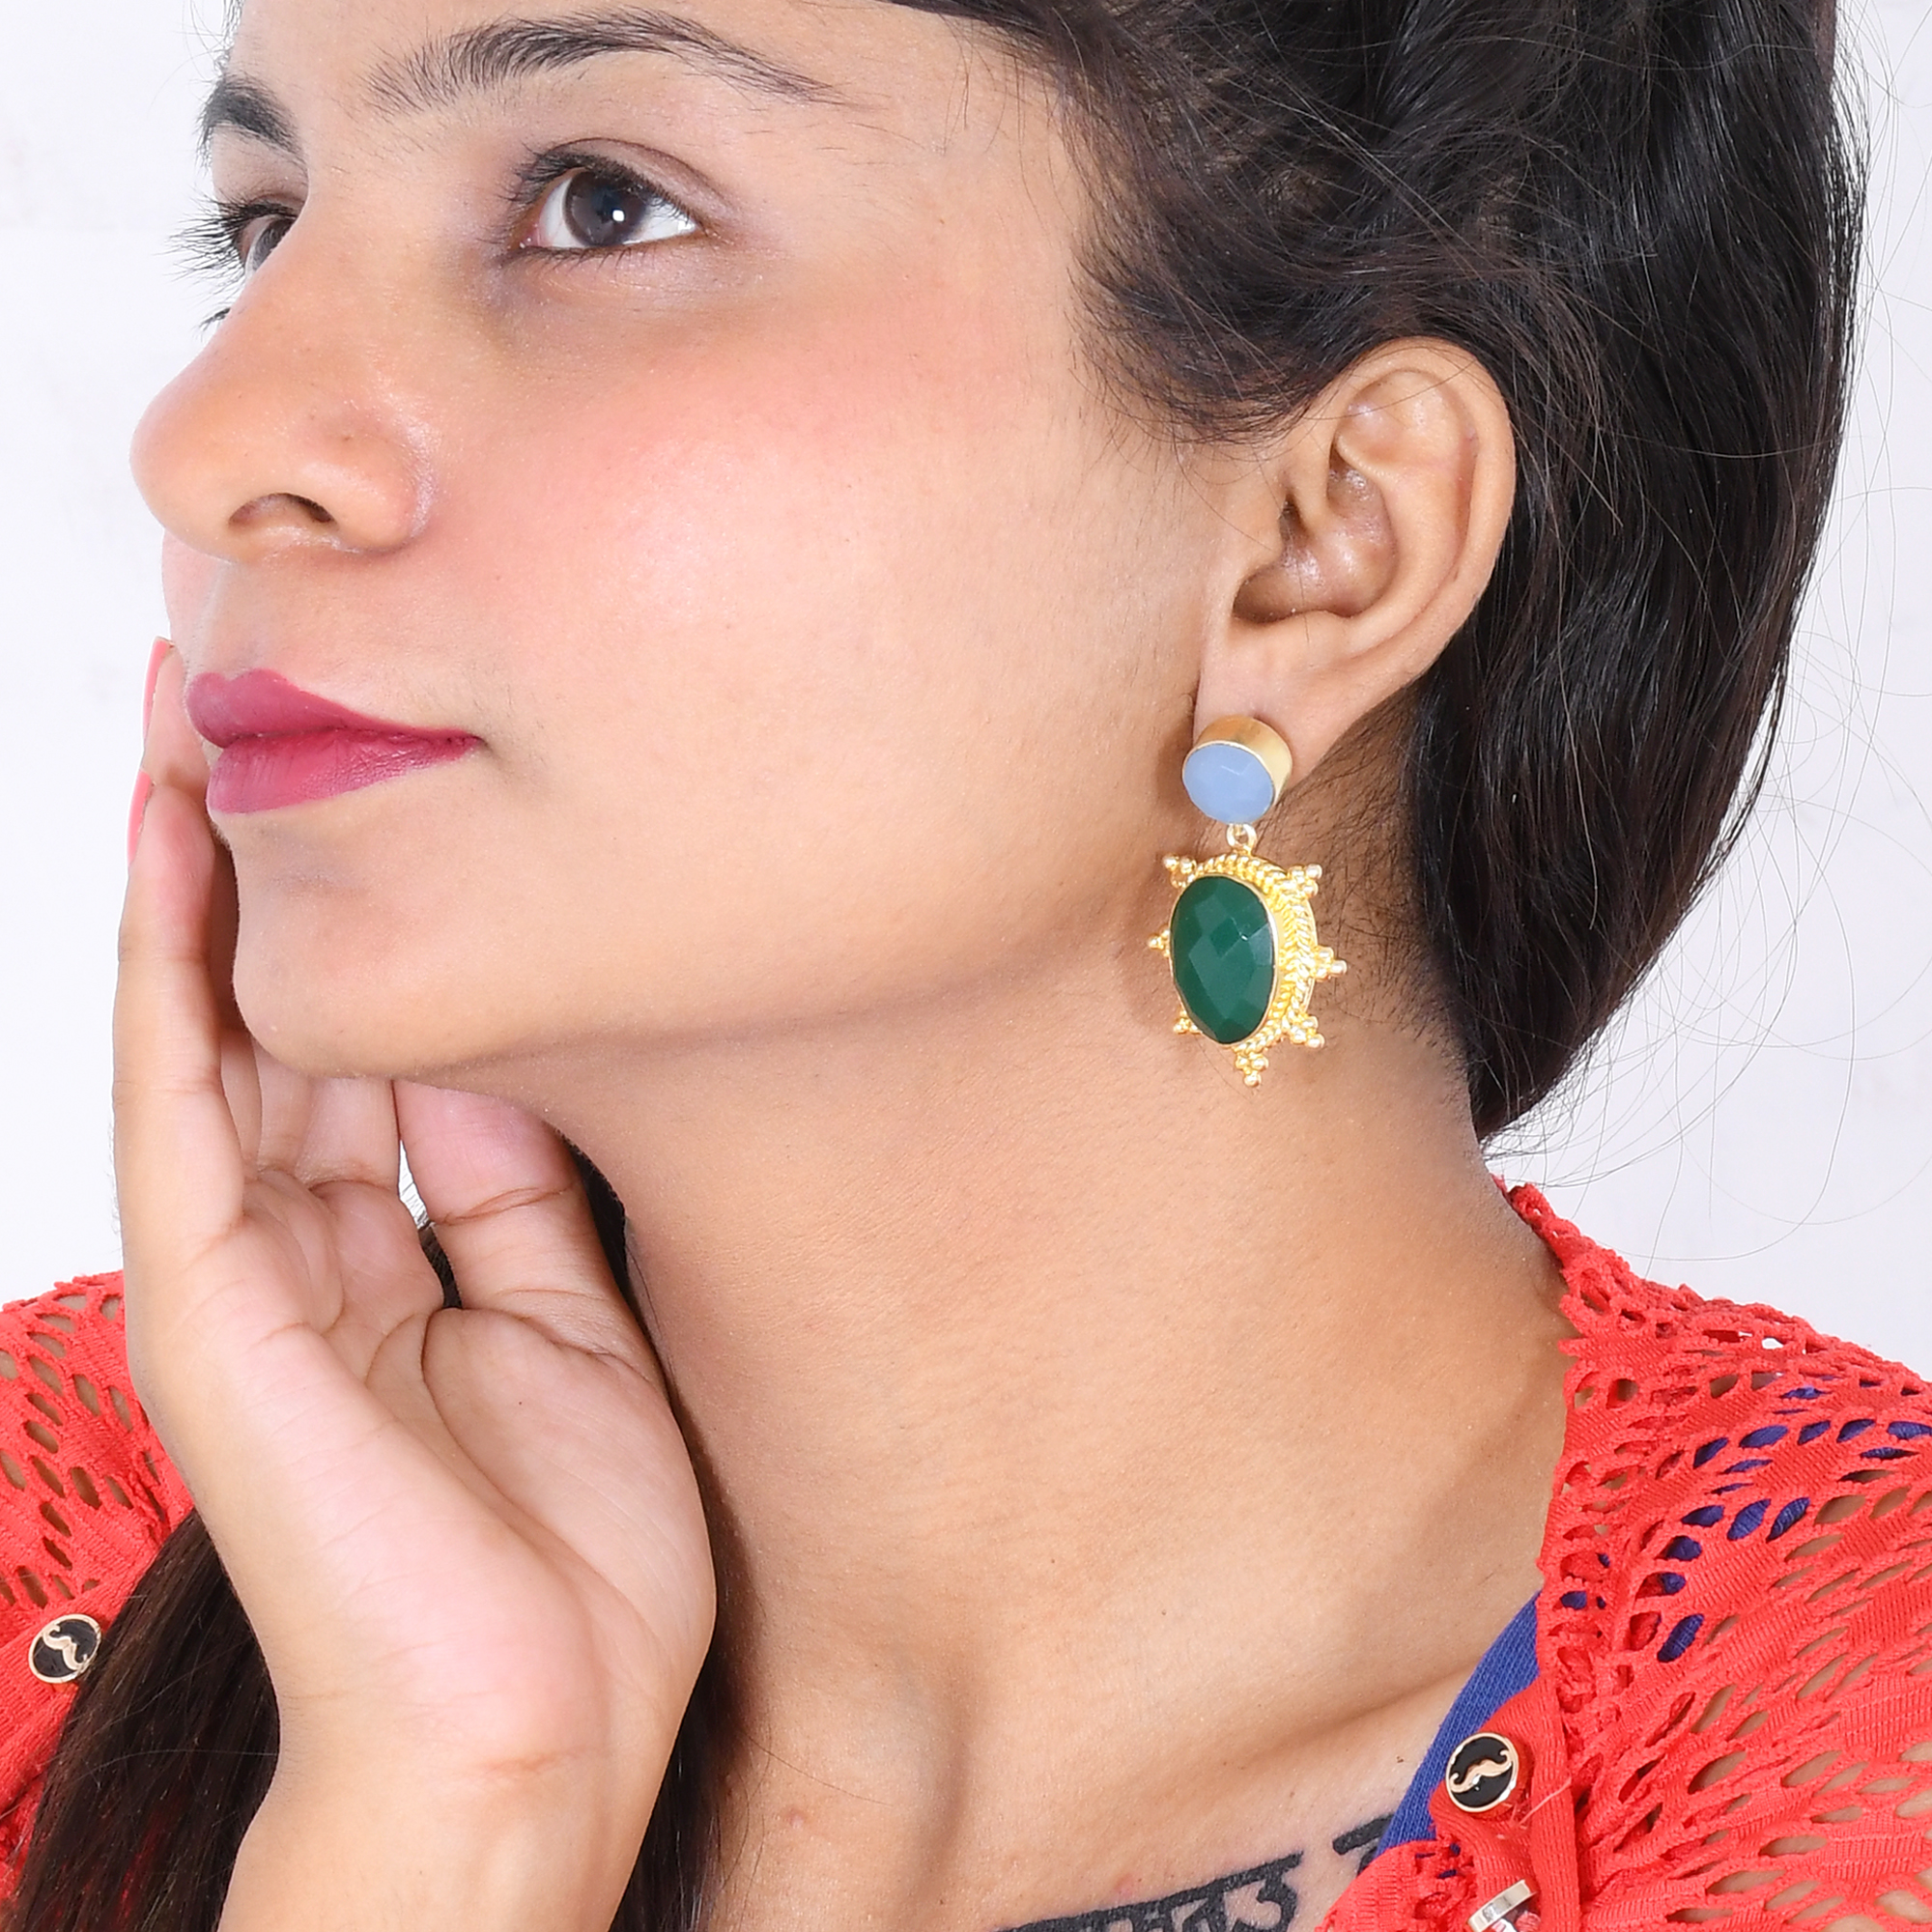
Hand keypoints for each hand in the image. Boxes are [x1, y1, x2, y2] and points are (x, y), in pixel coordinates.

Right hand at [114, 650, 715, 1928]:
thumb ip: (519, 1193)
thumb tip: (507, 1050)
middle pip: (283, 1011)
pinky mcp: (213, 1305)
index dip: (374, 917)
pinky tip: (168, 841)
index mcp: (396, 1257)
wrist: (535, 1740)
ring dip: (198, 868)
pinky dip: (171, 969)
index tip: (399, 785)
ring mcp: (247, 1273)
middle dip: (274, 861)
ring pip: (213, 1026)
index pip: (368, 1047)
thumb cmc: (571, 1566)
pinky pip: (183, 1101)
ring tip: (193, 708)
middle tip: (275, 692)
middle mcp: (306, 1247)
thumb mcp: (573, 1327)